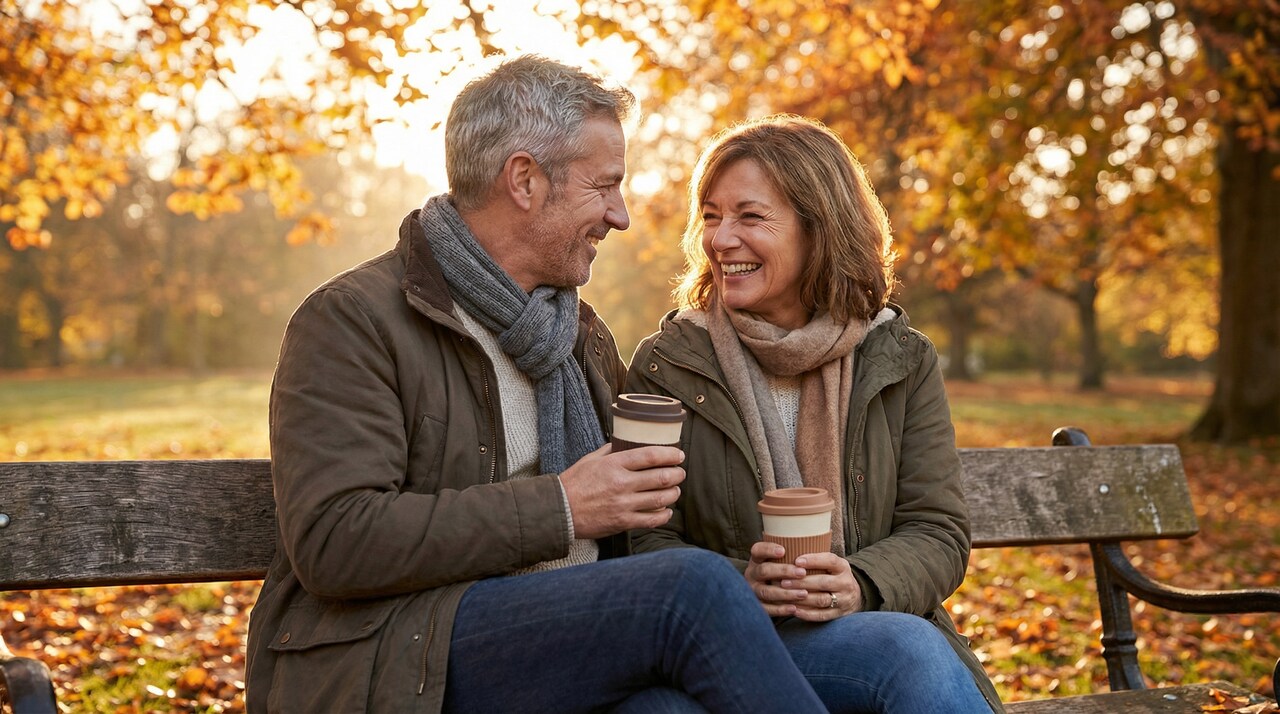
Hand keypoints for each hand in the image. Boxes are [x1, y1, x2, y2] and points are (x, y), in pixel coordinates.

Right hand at [559, 443, 684, 538]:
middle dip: (677, 474)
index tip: (678, 455)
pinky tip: (666, 510)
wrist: (559, 510)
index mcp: (614, 464)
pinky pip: (651, 519)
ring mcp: (623, 504)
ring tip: (675, 490)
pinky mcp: (623, 522)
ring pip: (660, 499)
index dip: (670, 454)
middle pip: (661, 477)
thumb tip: (625, 442)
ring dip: (673, 493)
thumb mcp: (590, 459)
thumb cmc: (574, 483)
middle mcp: (621, 483)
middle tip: (680, 473)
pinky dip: (664, 515)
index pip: (650, 456)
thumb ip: (610, 451)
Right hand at [744, 542, 810, 616]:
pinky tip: (795, 609)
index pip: (758, 550)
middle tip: (802, 573)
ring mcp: (753, 590)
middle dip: (784, 571)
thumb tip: (814, 541)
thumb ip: (790, 554)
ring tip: (804, 593)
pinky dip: (781, 609)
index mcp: (757, 560)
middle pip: (764, 571)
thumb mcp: (779, 561)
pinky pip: (767, 609)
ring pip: (766, 591)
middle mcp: (752, 574)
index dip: (768, 549)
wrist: (766, 593)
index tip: (783, 550)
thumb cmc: (779, 572)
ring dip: (786, 593)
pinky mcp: (757, 606)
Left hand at [787, 551, 862, 621]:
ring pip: (822, 600)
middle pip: (823, 582)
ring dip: (802, 598)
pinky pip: (822, 615)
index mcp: (843, 567)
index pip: (830, 561)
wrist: (854, 597)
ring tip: (786, 595)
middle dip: (802, 582)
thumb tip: (789, 551)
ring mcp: (844, 600)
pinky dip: (807, 614)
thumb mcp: (832, 565)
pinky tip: (794, 610)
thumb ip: (816, 560)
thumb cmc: (834, 576)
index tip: (797, 561)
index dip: (813, 560)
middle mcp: (846, 583)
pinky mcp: (839, 614)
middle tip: (784, 581)